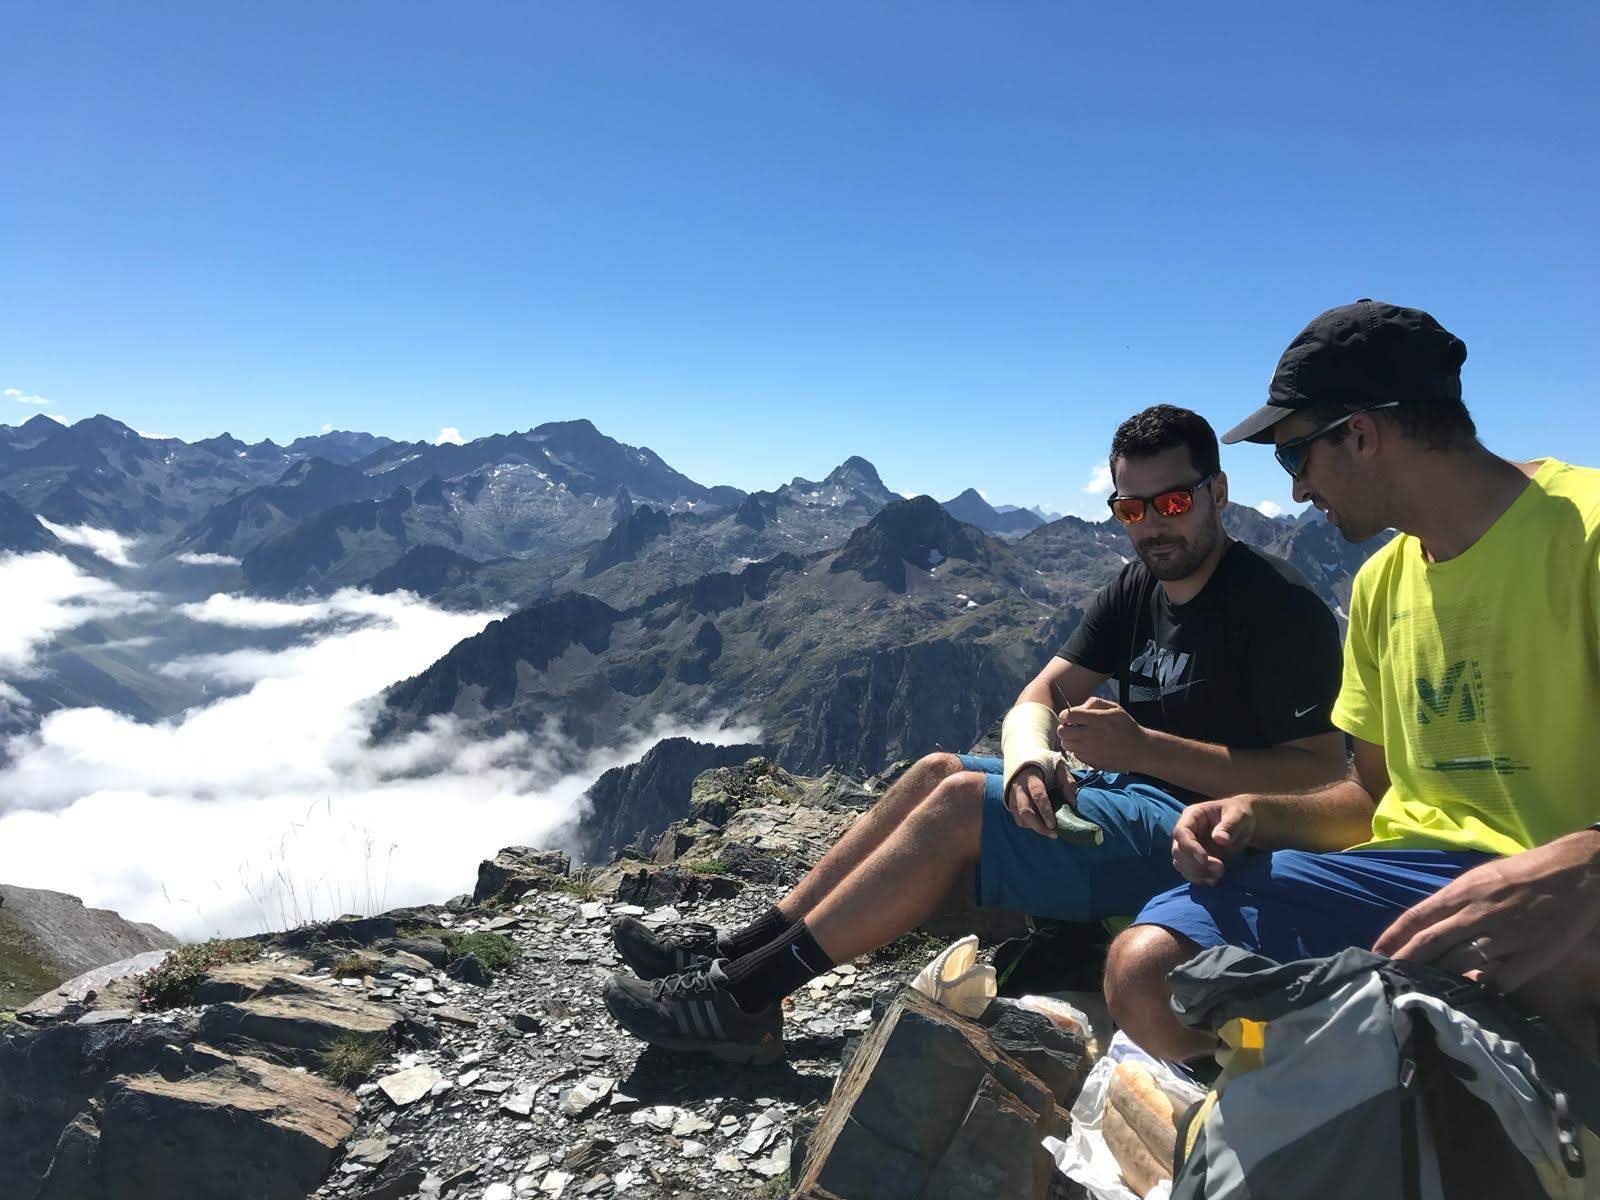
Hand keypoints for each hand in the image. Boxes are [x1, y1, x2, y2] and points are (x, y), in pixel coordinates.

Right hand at [1005, 762, 1076, 839]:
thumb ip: (1067, 781)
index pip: (1038, 795)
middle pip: (1025, 811)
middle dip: (1039, 826)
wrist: (1023, 756)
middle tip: (1053, 835)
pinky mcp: (1010, 802)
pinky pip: (1018, 819)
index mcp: (1031, 776)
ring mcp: (1012, 795)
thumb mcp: (1058, 766)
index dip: (1046, 811)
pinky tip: (1040, 824)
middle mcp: (1019, 787)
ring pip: (1020, 818)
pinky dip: (1029, 825)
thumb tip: (1073, 803)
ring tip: (1049, 831)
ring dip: (1035, 828)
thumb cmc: (1044, 763)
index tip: (1054, 824)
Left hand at [1056, 697, 1147, 771]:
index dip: (1066, 715)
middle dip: (1065, 728)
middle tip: (1074, 727)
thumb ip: (1094, 703)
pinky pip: (1075, 754)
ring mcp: (1089, 751)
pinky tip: (1089, 747)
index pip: (1068, 715)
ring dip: (1070, 739)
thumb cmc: (1126, 727)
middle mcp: (1090, 736)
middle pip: (1062, 732)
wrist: (1140, 750)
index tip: (1071, 717)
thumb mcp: (1115, 708)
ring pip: (1066, 744)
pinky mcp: (1090, 762)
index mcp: (1097, 720)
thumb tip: (1077, 708)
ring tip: (1081, 737)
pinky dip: (1078, 750)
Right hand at [1171, 796, 1256, 884]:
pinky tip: (1214, 880)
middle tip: (1219, 868)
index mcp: (1193, 815)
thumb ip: (1229, 826)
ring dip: (1197, 873)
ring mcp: (1189, 846)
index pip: (1181, 832)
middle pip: (1178, 850)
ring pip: (1181, 863)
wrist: (1243, 825)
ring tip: (1219, 875)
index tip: (1204, 858)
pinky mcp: (1195, 859)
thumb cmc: (1239, 815)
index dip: (1189, 846)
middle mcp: (1187, 832)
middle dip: (1195, 863)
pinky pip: (1189, 871)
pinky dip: (1199, 879)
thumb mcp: (1238, 816)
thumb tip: (1219, 839)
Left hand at [1371, 829, 1599, 994]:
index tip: (1375, 955)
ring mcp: (1506, 936)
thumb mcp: (1483, 878)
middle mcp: (1479, 913)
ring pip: (1460, 963)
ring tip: (1422, 991)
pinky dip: (1483, 988)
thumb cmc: (1526, 872)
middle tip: (1387, 980)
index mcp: (1464, 891)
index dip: (1393, 938)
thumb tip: (1428, 924)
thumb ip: (1456, 901)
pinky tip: (1473, 995)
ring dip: (1439, 978)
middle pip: (1431, 943)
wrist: (1579, 871)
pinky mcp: (1533, 956)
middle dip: (1405, 963)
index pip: (1417, 916)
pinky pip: (1499, 981)